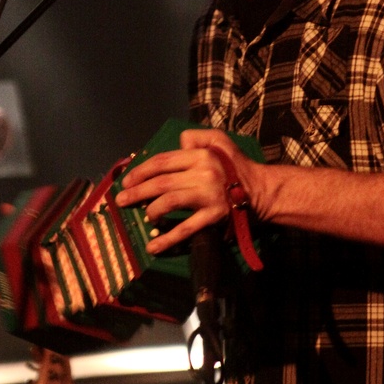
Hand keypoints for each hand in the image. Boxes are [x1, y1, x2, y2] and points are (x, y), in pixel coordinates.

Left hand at [116, 127, 255, 254]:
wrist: (261, 191)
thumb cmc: (237, 165)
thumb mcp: (220, 140)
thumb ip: (197, 137)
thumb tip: (177, 145)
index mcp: (201, 155)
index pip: (163, 162)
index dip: (141, 171)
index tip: (127, 181)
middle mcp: (203, 173)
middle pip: (161, 182)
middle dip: (137, 192)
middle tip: (121, 201)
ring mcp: (208, 196)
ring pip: (169, 202)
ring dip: (151, 211)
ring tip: (144, 217)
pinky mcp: (213, 217)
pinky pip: (186, 228)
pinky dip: (168, 239)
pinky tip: (153, 247)